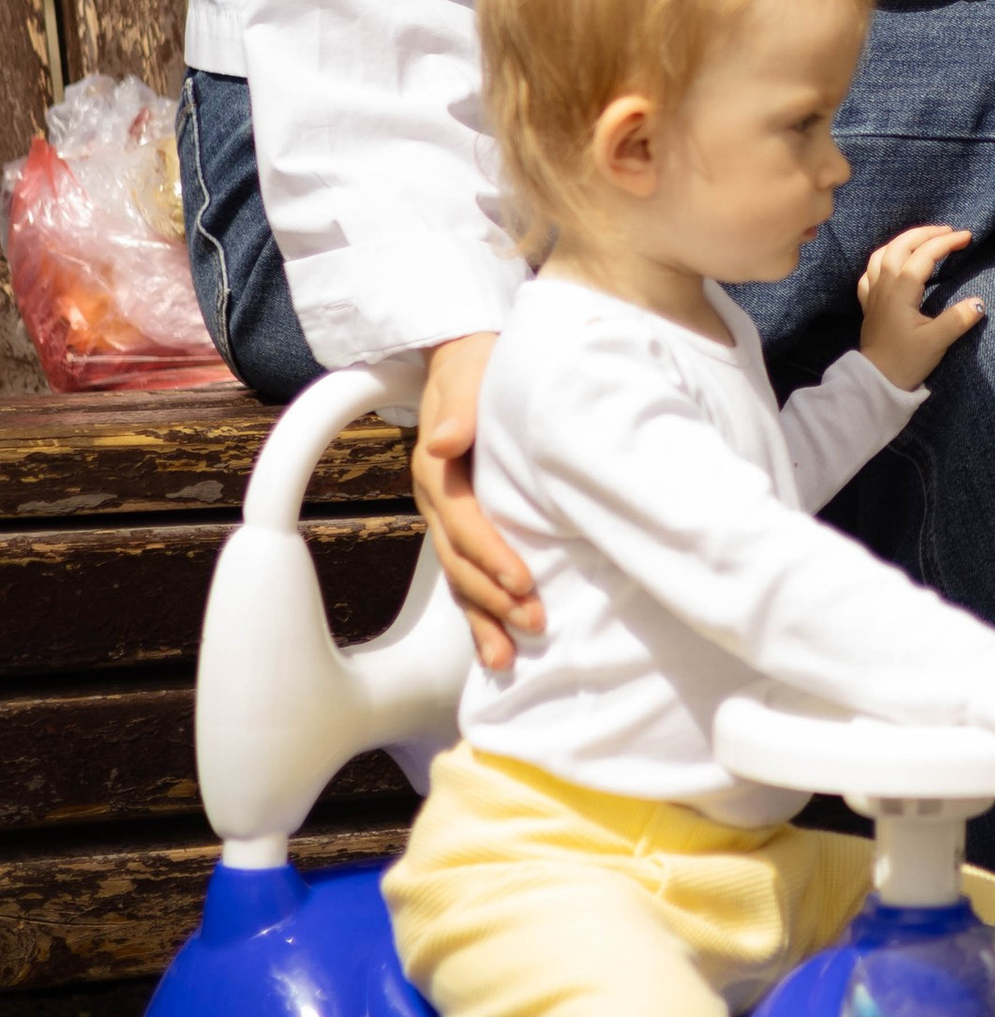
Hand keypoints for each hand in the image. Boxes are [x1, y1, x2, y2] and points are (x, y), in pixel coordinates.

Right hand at [412, 332, 539, 674]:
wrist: (469, 361)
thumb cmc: (478, 365)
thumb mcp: (468, 372)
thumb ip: (459, 405)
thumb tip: (443, 441)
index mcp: (438, 468)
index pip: (463, 520)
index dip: (490, 553)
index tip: (523, 580)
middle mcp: (439, 499)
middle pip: (460, 560)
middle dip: (494, 598)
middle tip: (534, 622)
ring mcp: (448, 517)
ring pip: (460, 577)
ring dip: (484, 617)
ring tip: (508, 656)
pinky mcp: (464, 526)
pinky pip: (466, 576)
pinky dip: (478, 615)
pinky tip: (495, 649)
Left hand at [857, 223, 983, 388]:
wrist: (876, 381)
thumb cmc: (906, 360)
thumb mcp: (937, 342)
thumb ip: (958, 319)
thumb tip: (979, 302)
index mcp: (901, 289)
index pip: (925, 255)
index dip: (946, 242)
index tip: (966, 236)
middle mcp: (884, 285)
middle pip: (901, 246)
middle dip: (925, 233)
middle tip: (948, 231)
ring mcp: (873, 293)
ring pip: (883, 254)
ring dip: (903, 241)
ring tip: (922, 239)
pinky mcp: (869, 304)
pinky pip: (871, 272)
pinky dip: (882, 259)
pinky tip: (890, 263)